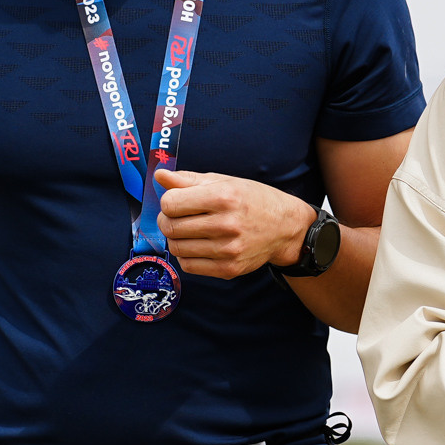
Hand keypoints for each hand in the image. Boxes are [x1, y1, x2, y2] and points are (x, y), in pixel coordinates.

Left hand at [153, 169, 315, 278]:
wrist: (285, 227)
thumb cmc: (253, 200)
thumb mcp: (224, 181)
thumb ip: (188, 180)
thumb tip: (159, 176)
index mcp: (223, 197)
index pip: (171, 203)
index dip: (168, 201)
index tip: (176, 201)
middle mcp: (226, 224)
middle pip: (170, 226)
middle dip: (167, 220)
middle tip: (178, 217)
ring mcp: (228, 250)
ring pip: (177, 248)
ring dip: (176, 239)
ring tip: (189, 231)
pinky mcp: (229, 269)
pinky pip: (189, 266)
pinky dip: (186, 256)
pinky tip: (198, 245)